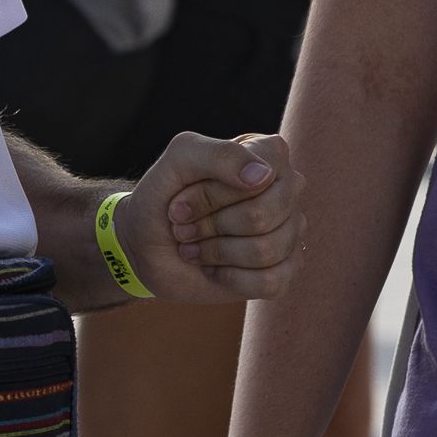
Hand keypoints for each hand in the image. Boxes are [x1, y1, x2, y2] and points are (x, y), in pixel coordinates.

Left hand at [112, 130, 298, 303]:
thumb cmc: (162, 198)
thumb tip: (264, 175)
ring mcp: (290, 230)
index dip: (211, 195)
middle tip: (184, 228)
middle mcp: (288, 189)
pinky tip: (215, 268)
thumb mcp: (177, 162)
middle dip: (211, 227)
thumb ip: (219, 155)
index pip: (257, 177)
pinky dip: (231, 278)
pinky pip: (272, 281)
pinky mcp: (285, 269)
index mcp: (270, 154)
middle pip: (262, 216)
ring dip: (217, 253)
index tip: (180, 200)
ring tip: (195, 247)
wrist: (145, 246)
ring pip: (267, 251)